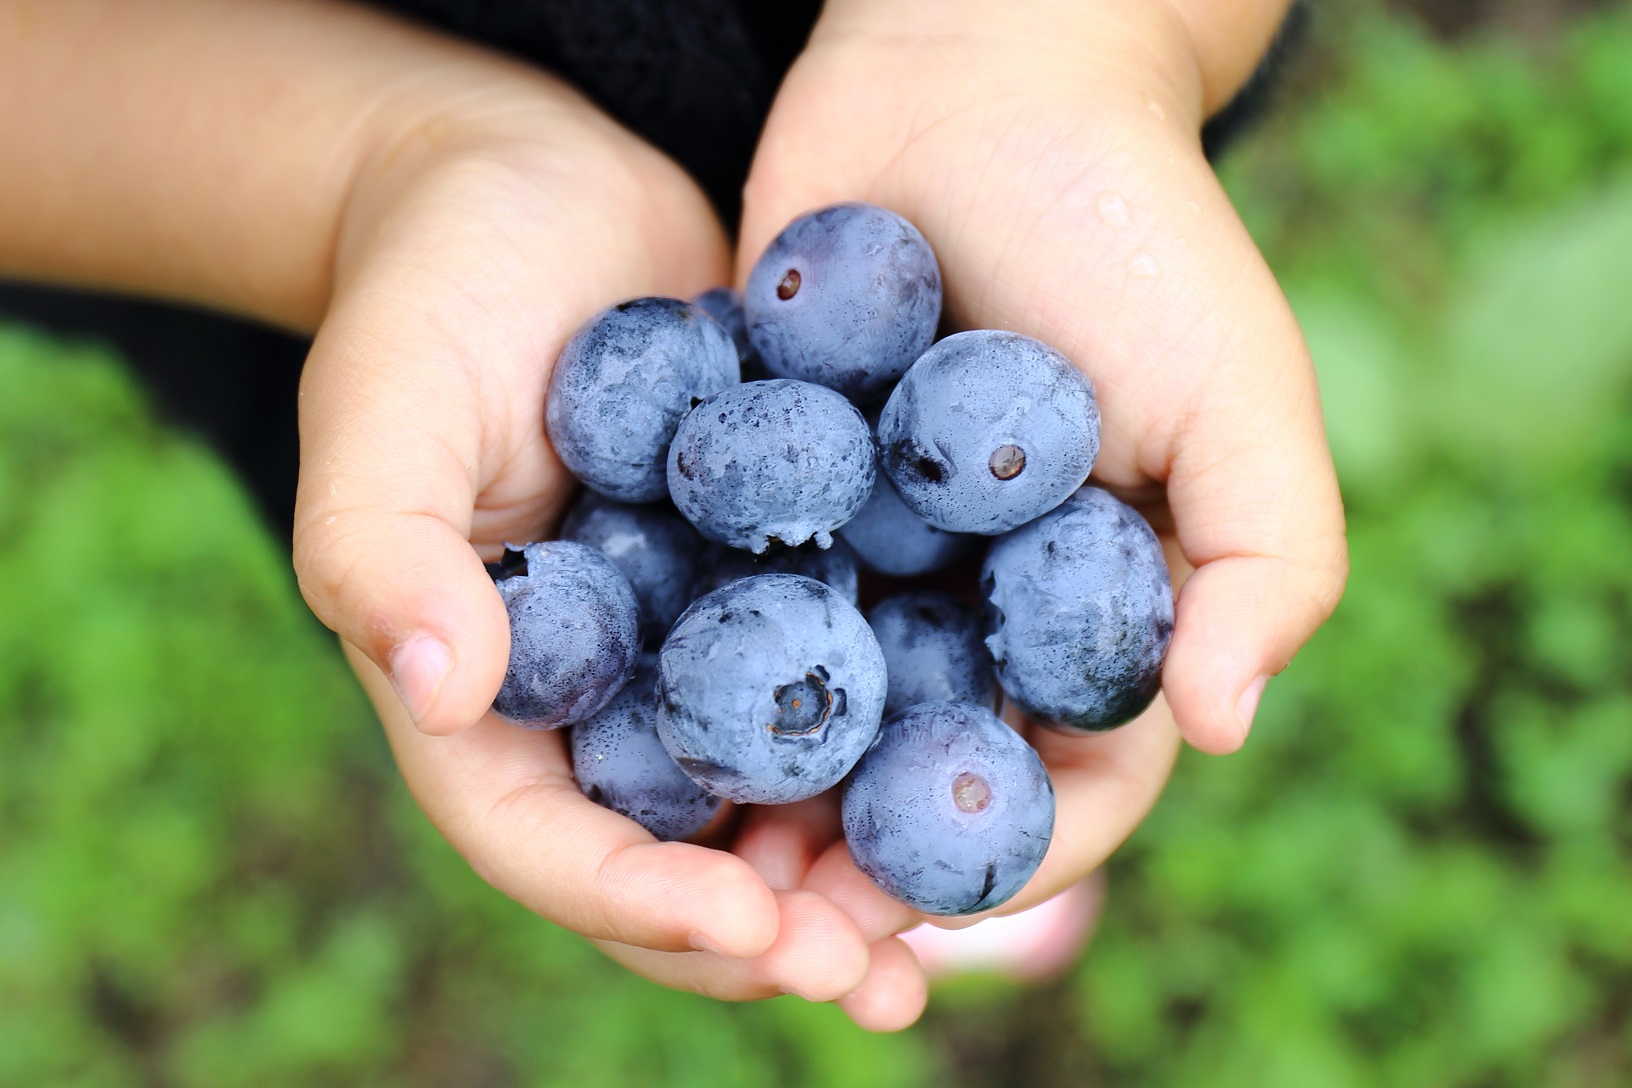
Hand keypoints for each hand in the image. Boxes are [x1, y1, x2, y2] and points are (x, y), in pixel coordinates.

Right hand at [292, 65, 877, 1016]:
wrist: (539, 188)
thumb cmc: (433, 290)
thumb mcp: (383, 406)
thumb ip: (384, 550)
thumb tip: (443, 691)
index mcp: (489, 696)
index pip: (547, 843)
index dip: (640, 902)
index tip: (748, 931)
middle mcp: (600, 696)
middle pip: (677, 856)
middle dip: (772, 935)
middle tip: (875, 982)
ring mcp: (694, 645)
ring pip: (778, 795)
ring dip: (858, 870)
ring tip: (955, 932)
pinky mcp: (779, 576)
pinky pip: (847, 676)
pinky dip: (908, 733)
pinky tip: (997, 758)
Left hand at [735, 0, 1347, 1023]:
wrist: (970, 77)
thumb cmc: (1129, 227)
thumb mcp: (1237, 388)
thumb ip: (1266, 558)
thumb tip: (1226, 726)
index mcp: (1100, 611)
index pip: (1068, 778)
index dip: (1004, 857)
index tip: (920, 910)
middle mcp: (980, 602)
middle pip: (925, 773)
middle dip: (864, 860)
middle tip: (786, 925)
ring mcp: (871, 554)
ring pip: (818, 719)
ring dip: (766, 800)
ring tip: (697, 861)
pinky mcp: (772, 495)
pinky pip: (732, 604)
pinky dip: (691, 674)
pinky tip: (631, 728)